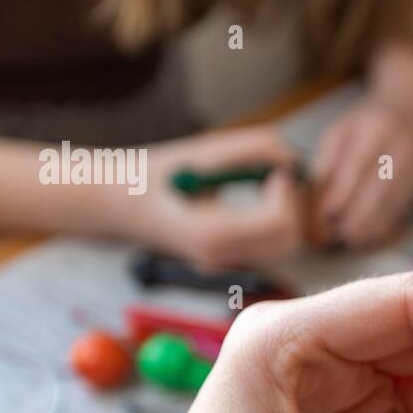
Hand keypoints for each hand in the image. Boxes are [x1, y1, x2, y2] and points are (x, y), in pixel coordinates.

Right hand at [109, 126, 304, 269]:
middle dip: (292, 205)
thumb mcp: (203, 151)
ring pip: (282, 246)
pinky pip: (268, 247)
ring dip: (285, 213)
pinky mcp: (227, 262)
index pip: (278, 222)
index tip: (273, 169)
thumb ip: (252, 148)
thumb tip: (293, 158)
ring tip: (264, 185)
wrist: (119, 204)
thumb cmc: (157, 173)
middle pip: (288, 241)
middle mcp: (219, 257)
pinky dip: (274, 221)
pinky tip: (256, 199)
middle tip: (274, 176)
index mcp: (210, 233)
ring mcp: (223, 264)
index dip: (285, 192)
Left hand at [312, 94, 412, 247]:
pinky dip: (387, 223)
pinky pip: (403, 206)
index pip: (355, 167)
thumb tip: (318, 198)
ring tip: (353, 239)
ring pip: (392, 202)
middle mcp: (400, 146)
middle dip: (356, 216)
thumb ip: (329, 159)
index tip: (324, 216)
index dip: (339, 195)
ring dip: (372, 224)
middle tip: (337, 235)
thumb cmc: (371, 120)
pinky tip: (372, 234)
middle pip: (377, 189)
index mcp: (374, 129)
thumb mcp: (343, 129)